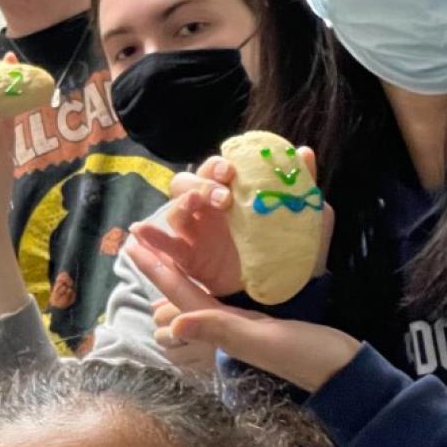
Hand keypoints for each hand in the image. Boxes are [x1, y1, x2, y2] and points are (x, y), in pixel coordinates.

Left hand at [130, 243, 358, 392]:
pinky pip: (220, 302)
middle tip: (143, 239)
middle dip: (159, 269)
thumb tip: (174, 325)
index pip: (179, 292)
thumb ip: (221, 331)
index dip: (155, 267)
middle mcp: (225, 326)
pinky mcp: (260, 323)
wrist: (344, 373)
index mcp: (222, 325)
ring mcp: (241, 325)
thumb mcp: (263, 342)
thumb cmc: (307, 356)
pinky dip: (204, 285)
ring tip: (164, 250)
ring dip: (177, 277)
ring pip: (196, 300)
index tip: (132, 243)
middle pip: (179, 296)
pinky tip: (207, 274)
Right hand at [132, 148, 330, 297]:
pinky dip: (151, 239)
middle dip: (199, 184)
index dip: (217, 167)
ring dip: (181, 204)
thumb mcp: (308, 217)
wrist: (293, 294)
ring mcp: (196, 234)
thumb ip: (302, 185)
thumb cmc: (297, 252)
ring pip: (175, 211)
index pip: (215, 171)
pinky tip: (139, 232)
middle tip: (221, 196)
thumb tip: (304, 153)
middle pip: (188, 185)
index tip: (231, 173)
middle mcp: (209, 211)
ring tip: (193, 205)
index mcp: (233, 196)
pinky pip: (166, 248)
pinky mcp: (189, 260)